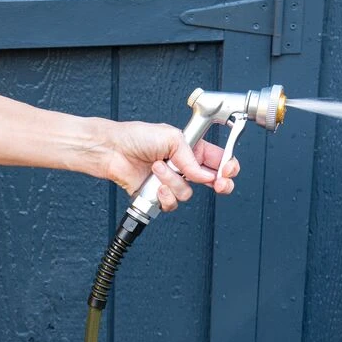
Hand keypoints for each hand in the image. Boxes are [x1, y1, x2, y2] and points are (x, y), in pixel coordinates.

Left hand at [103, 121, 239, 211]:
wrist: (113, 151)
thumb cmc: (137, 137)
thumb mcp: (171, 137)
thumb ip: (191, 158)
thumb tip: (204, 175)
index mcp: (192, 149)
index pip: (218, 160)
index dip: (227, 167)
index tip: (227, 170)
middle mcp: (184, 167)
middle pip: (212, 182)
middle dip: (219, 184)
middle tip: (218, 184)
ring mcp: (171, 183)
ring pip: (187, 193)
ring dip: (173, 181)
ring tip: (157, 168)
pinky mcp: (158, 196)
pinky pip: (171, 204)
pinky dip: (164, 196)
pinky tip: (156, 186)